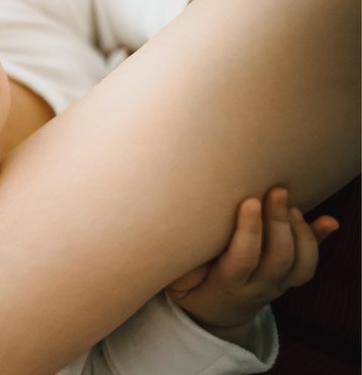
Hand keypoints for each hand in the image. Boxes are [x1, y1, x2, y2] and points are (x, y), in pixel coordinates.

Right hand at [165, 187, 337, 345]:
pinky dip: (320, 240)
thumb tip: (190, 238)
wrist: (217, 316)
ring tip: (291, 205)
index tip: (249, 202)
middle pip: (279, 258)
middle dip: (279, 222)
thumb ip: (184, 264)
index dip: (250, 231)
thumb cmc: (193, 289)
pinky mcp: (288, 279)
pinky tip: (328, 221)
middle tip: (277, 191)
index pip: (244, 259)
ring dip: (302, 232)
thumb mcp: (178, 282)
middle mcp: (259, 286)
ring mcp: (278, 284)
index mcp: (228, 284)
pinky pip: (310, 264)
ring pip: (302, 264)